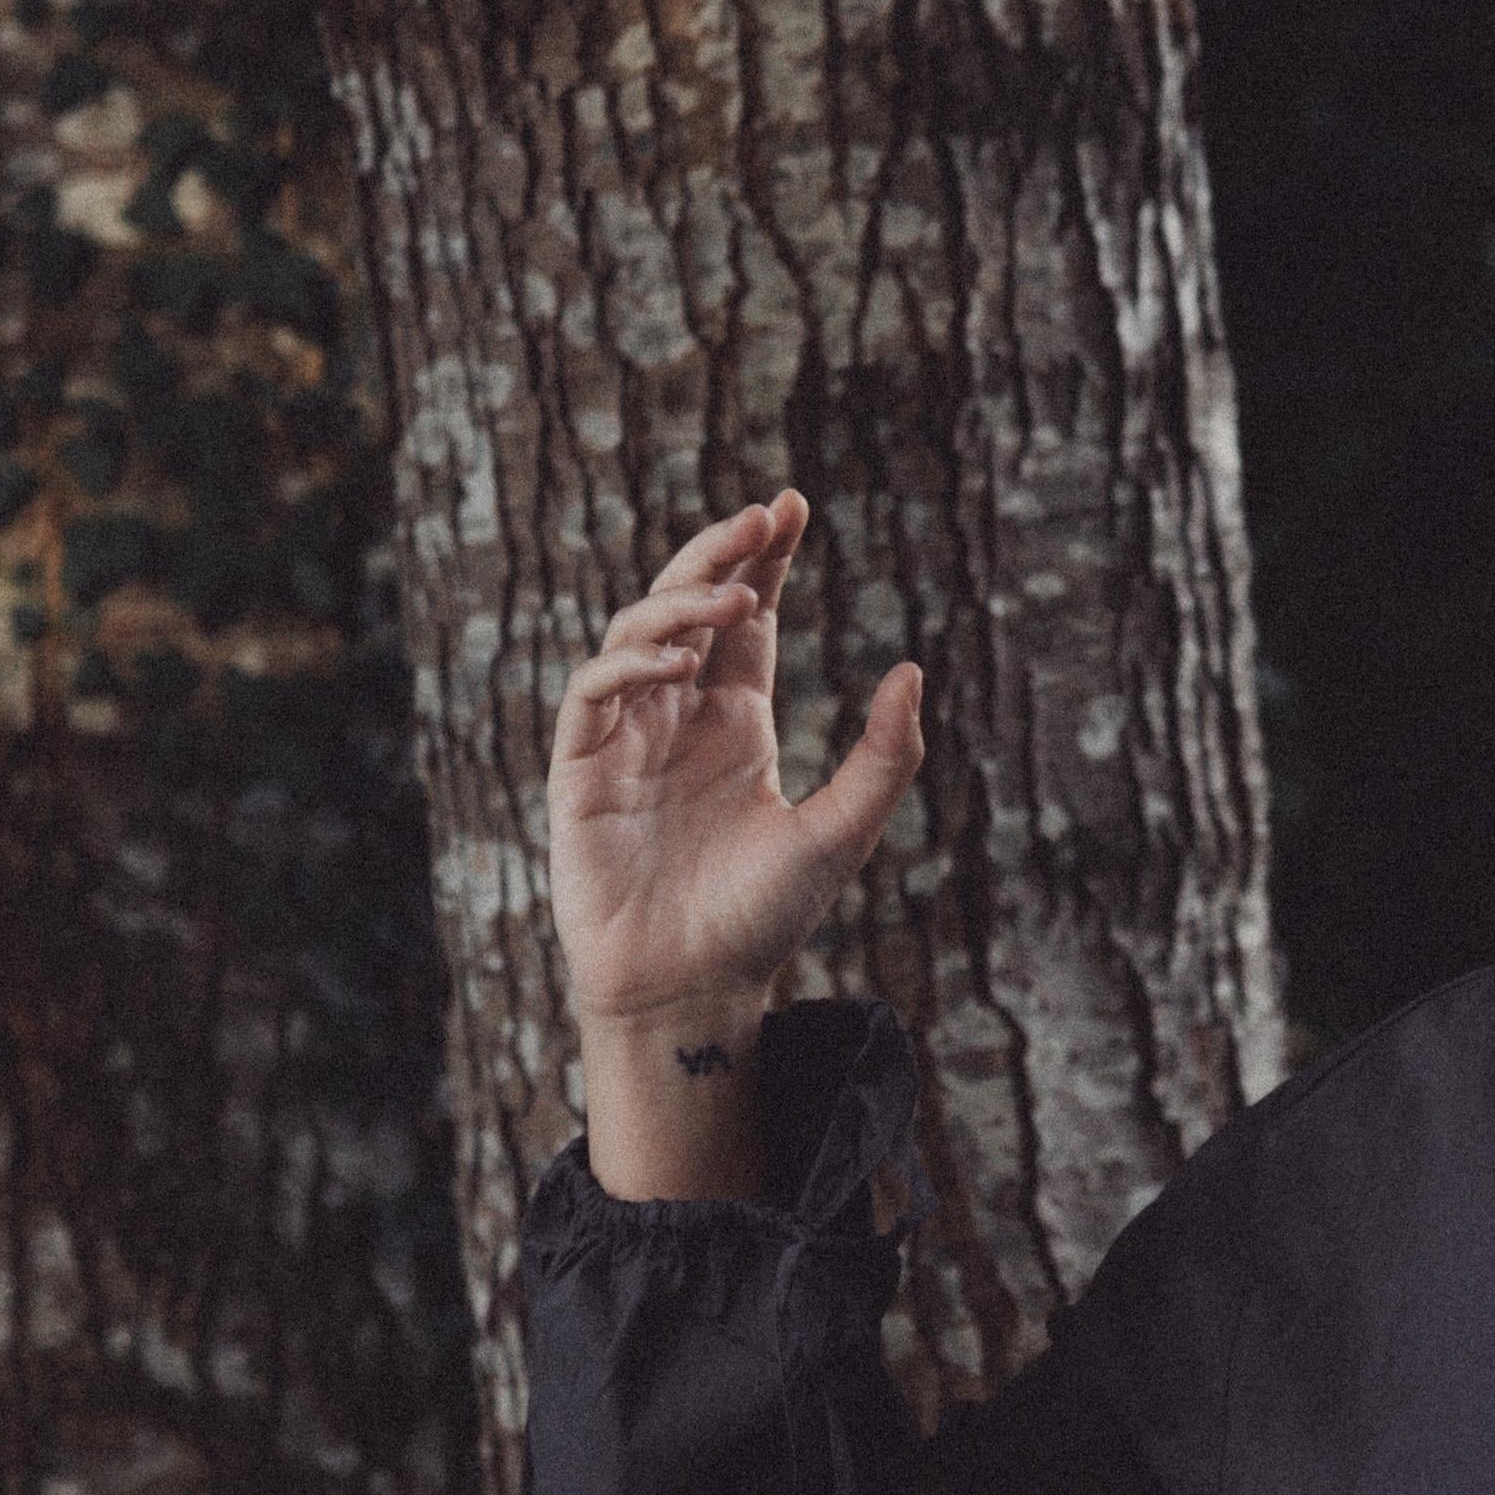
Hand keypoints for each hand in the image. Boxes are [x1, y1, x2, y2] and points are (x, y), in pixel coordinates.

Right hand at [547, 489, 924, 1029]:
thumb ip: (882, 757)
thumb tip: (913, 670)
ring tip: (731, 595)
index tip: (791, 506)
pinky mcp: (581, 773)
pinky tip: (677, 665)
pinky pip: (592, 697)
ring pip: (636, 636)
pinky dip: (628, 667)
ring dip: (678, 603)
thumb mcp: (842, 829)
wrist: (698, 988)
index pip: (746, 619)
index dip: (762, 560)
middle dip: (720, 554)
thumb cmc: (764, 917)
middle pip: (690, 608)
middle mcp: (679, 719)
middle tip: (762, 516)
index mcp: (737, 722)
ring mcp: (626, 740)